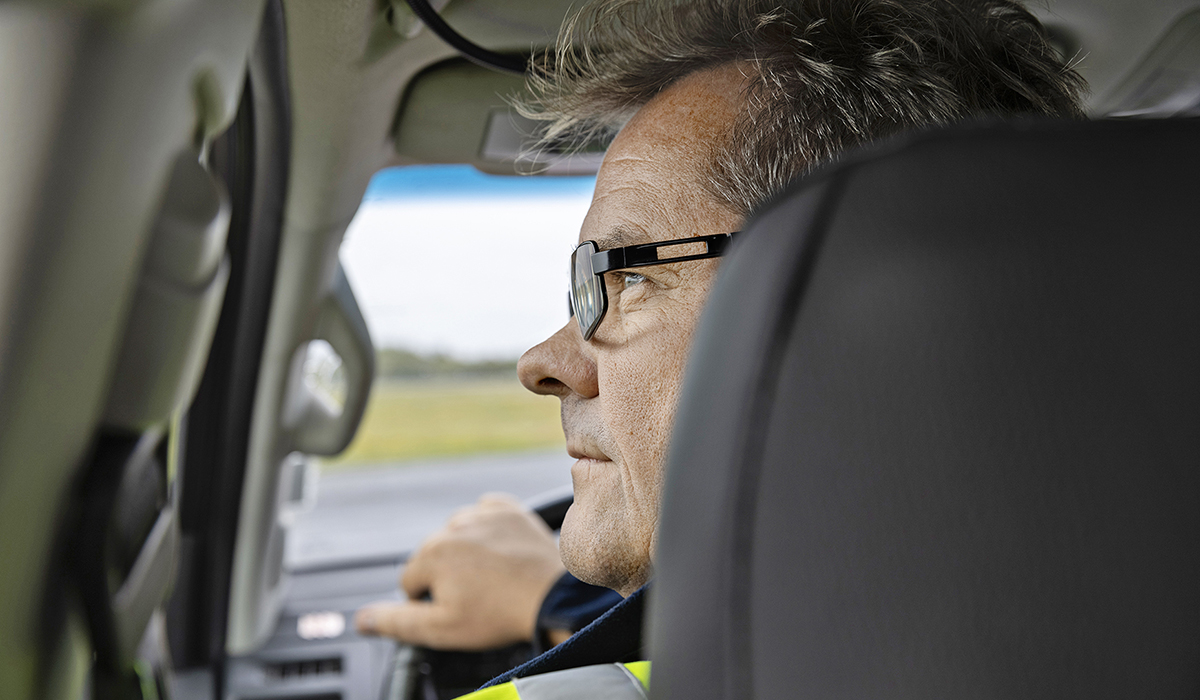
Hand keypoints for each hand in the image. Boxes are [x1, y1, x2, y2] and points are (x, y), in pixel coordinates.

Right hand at [355, 493, 566, 649]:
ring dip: (466, 552)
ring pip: (457, 534)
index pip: (410, 581)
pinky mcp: (508, 508)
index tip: (456, 609)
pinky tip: (499, 552)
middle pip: (433, 556)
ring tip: (491, 577)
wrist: (552, 595)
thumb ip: (397, 622)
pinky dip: (487, 530)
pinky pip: (485, 513)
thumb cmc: (499, 613)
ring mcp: (482, 513)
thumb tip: (362, 620)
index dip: (429, 601)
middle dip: (447, 576)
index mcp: (432, 553)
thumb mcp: (442, 629)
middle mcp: (453, 525)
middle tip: (477, 596)